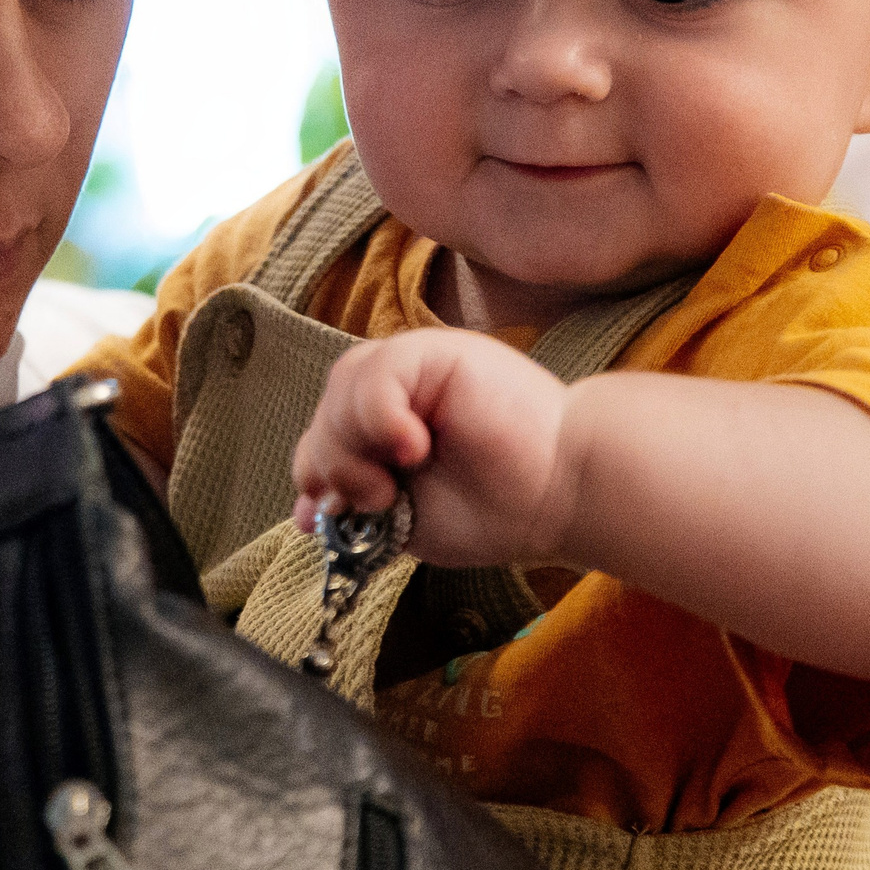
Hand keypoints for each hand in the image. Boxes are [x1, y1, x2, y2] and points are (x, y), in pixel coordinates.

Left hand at [290, 329, 573, 566]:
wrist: (564, 494)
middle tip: (377, 500)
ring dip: (353, 447)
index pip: (322, 435)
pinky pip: (377, 374)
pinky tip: (414, 447)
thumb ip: (358, 504)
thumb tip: (305, 511)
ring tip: (396, 480)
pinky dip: (380, 416)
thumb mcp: (407, 517)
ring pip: (342, 389)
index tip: (320, 517)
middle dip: (332, 465)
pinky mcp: (437, 351)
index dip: (314, 472)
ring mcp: (417, 365)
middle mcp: (399, 389)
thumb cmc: (499, 508)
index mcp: (390, 424)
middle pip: (325, 412)